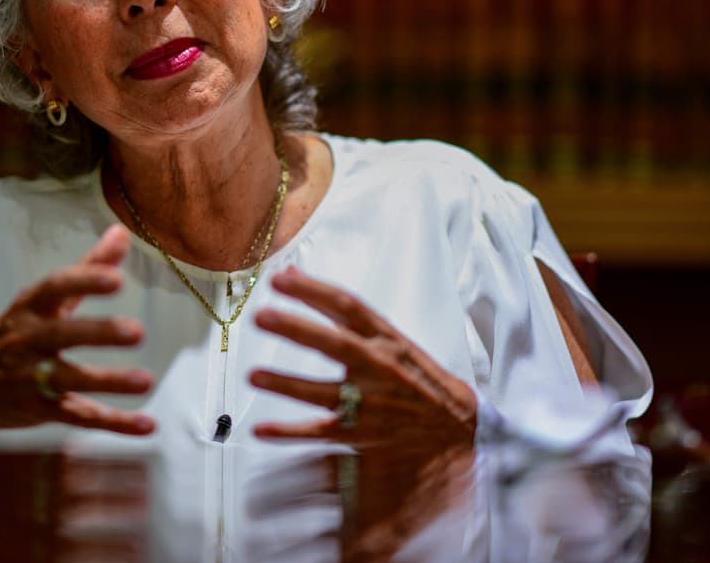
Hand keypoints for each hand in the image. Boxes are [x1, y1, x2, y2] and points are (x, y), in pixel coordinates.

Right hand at [0, 224, 155, 449]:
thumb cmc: (11, 336)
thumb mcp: (40, 302)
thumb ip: (86, 269)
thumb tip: (122, 233)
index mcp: (27, 309)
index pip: (53, 288)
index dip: (84, 281)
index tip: (116, 278)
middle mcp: (26, 342)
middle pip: (61, 335)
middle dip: (97, 333)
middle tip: (136, 331)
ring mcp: (29, 379)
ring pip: (69, 380)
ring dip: (108, 381)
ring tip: (145, 380)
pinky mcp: (39, 411)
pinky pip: (78, 417)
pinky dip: (114, 423)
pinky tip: (147, 425)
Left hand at [249, 266, 476, 448]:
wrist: (455, 426)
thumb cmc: (413, 374)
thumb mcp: (385, 335)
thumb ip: (337, 308)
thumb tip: (288, 273)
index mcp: (385, 337)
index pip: (347, 306)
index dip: (313, 290)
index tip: (278, 280)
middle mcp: (379, 367)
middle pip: (336, 344)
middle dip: (298, 329)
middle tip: (261, 316)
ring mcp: (372, 404)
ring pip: (326, 393)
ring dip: (288, 384)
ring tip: (253, 375)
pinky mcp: (362, 435)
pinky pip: (322, 434)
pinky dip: (290, 433)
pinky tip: (261, 430)